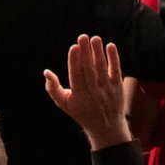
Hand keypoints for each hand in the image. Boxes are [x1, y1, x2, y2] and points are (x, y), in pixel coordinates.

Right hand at [41, 32, 132, 148]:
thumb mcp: (65, 104)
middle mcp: (93, 93)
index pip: (76, 76)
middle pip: (89, 70)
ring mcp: (106, 90)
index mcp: (79, 96)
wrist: (106, 127)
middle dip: (86, 52)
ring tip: (95, 38)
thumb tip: (46, 72)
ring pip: (102, 69)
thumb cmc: (81, 112)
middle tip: (82, 37)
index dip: (74, 61)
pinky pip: (116, 71)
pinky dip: (114, 59)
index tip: (74, 46)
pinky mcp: (118, 87)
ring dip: (98, 52)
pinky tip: (110, 46)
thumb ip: (53, 89)